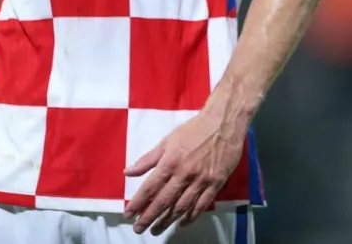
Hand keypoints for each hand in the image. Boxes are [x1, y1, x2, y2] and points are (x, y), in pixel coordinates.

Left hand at [123, 97, 248, 234]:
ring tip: (156, 229)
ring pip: (182, 206)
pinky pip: (202, 204)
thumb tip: (127, 173)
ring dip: (167, 221)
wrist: (224, 122)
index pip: (150, 187)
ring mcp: (201, 180)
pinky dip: (191, 216)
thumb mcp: (167, 140)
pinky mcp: (216, 183)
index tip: (128, 214)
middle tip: (138, 229)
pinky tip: (182, 223)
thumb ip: (148, 159)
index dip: (138, 203)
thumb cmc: (193, 129)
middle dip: (149, 217)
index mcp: (170, 161)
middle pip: (164, 201)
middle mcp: (184, 173)